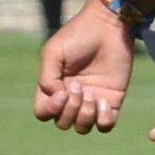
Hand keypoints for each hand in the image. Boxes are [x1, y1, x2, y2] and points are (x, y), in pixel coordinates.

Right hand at [34, 1, 131, 132]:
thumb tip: (58, 99)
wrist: (108, 26)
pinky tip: (104, 101)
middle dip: (69, 110)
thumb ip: (47, 79)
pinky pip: (105, 126)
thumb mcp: (53, 52)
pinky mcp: (111, 100)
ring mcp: (91, 100)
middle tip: (79, 86)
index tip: (62, 91)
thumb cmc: (78, 35)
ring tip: (92, 94)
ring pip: (82, 128)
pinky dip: (103, 120)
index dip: (50, 109)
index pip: (43, 113)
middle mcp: (71, 97)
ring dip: (85, 116)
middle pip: (62, 123)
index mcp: (53, 87)